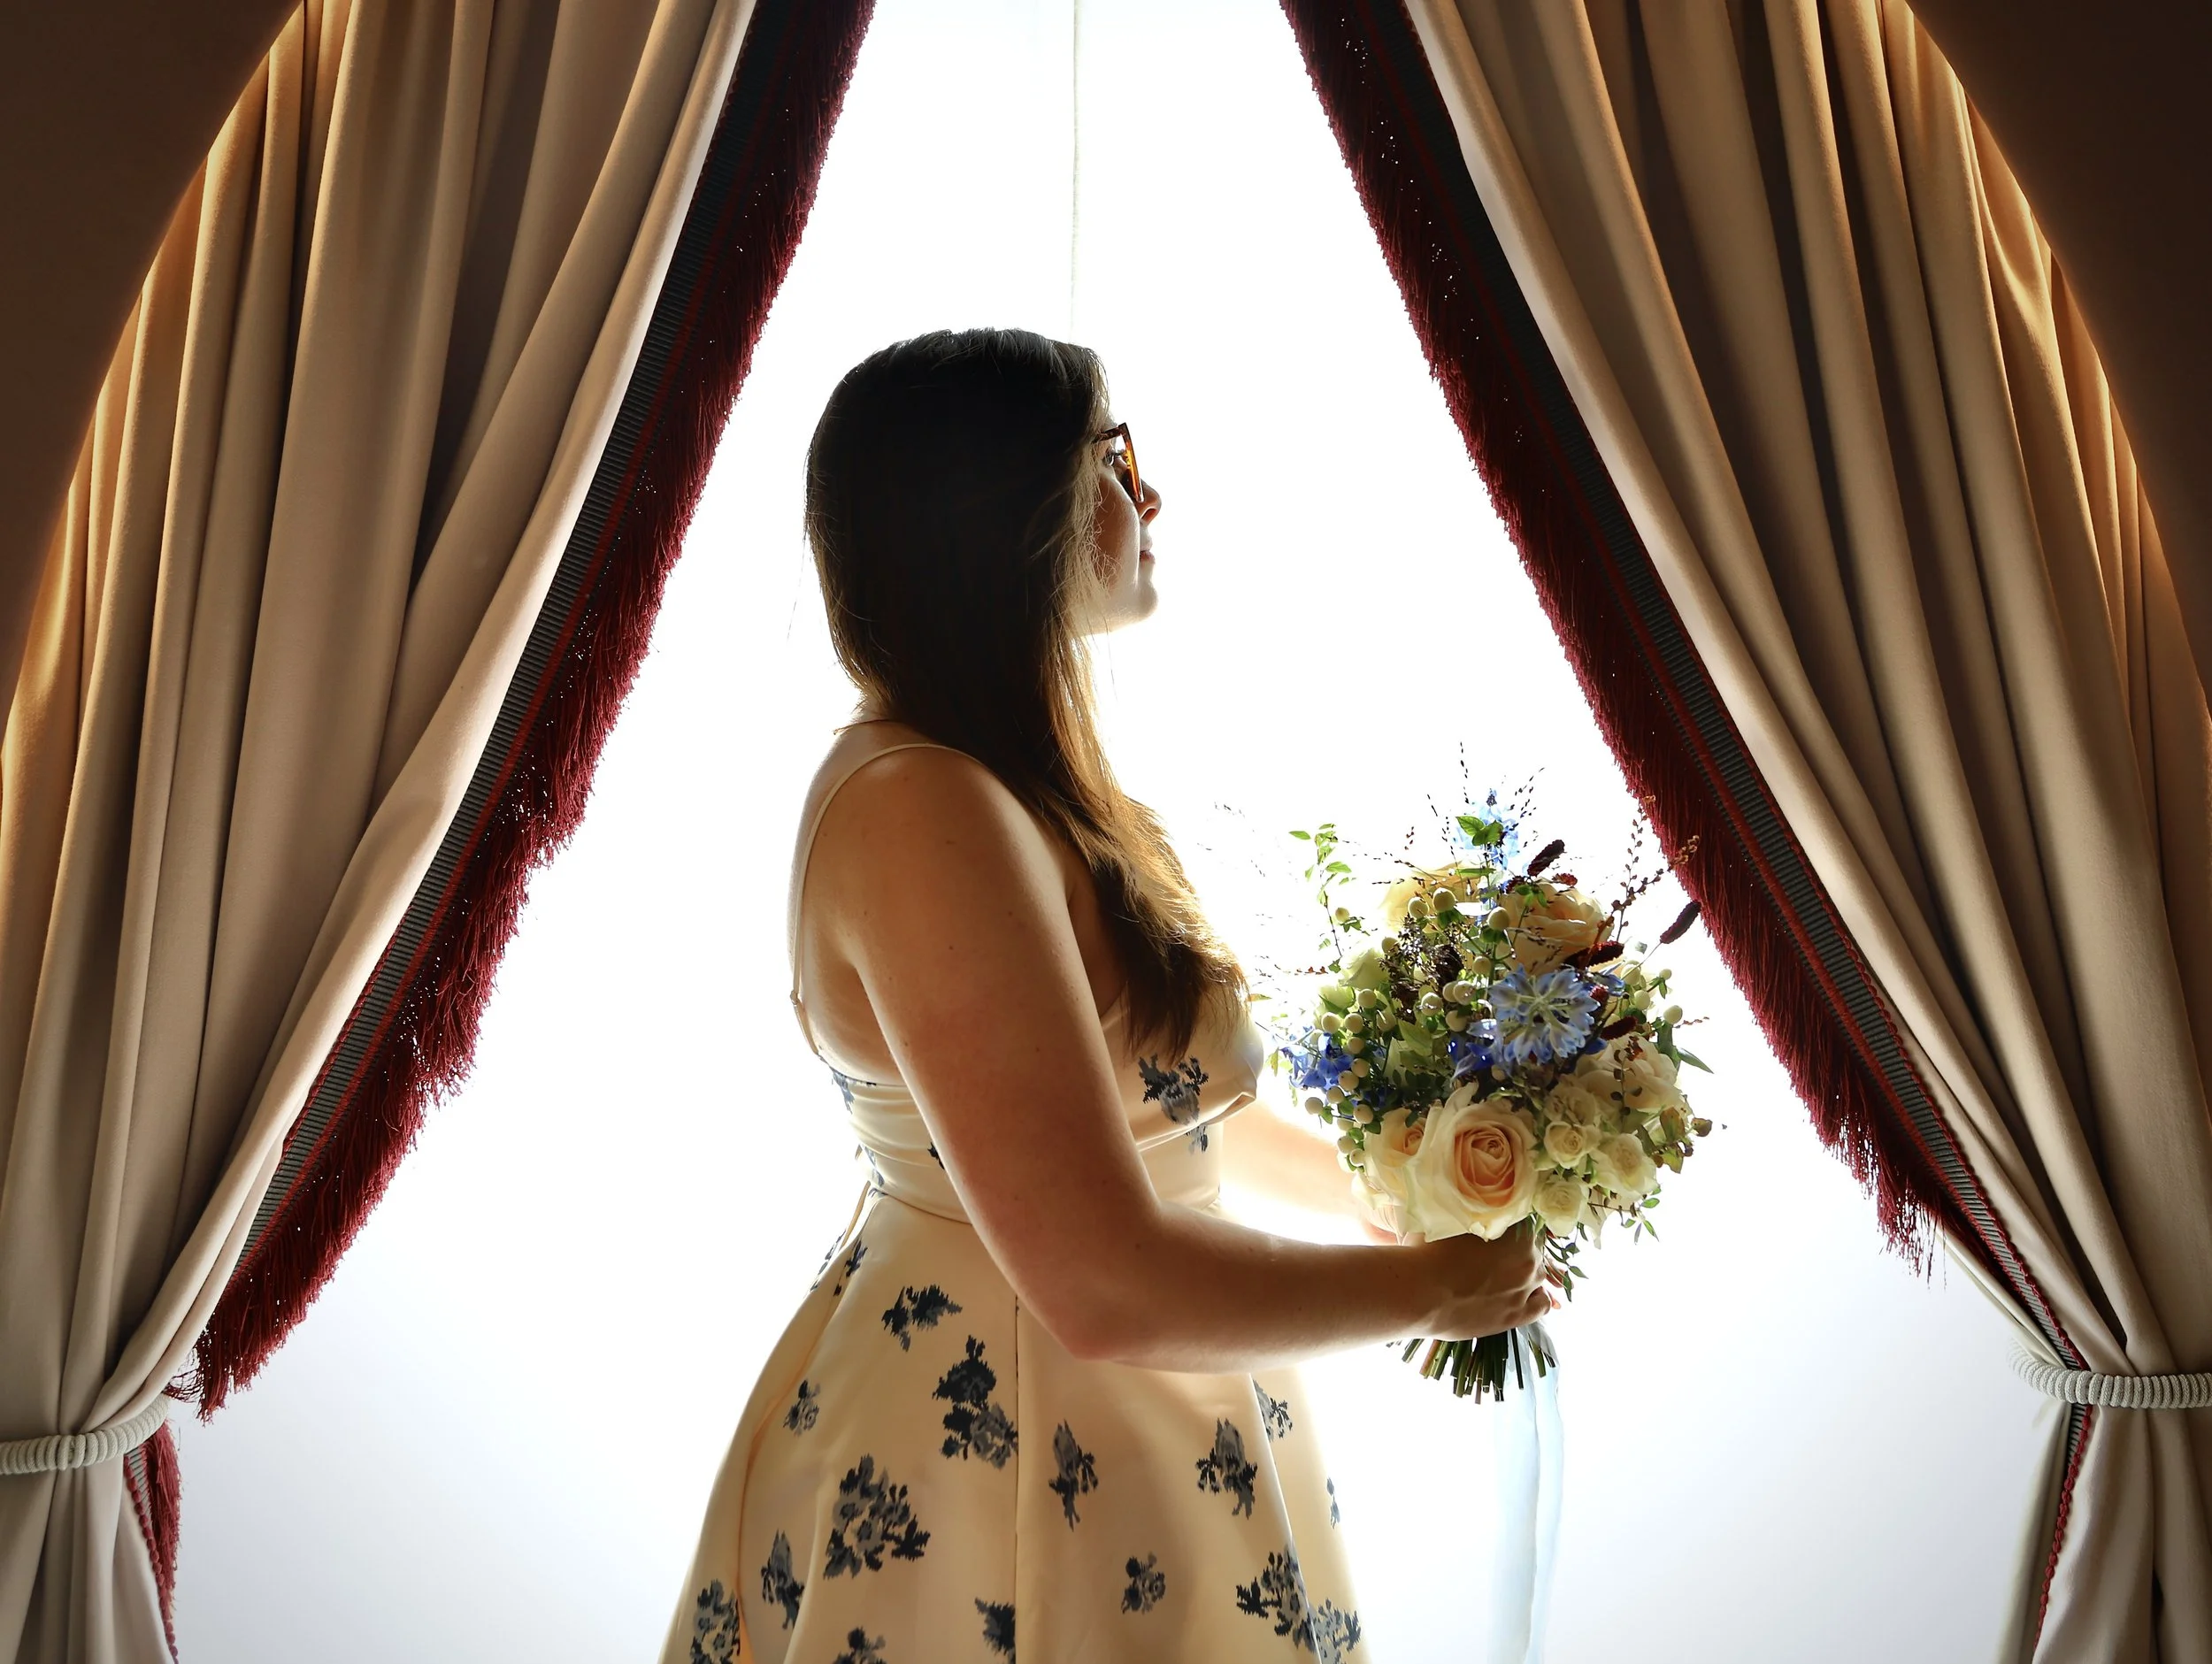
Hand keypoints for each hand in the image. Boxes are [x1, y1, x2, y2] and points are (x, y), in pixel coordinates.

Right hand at [1415, 1220, 1551, 1338]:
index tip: (1493, 1227)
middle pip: (1532, 1248)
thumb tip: (1467, 1205)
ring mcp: (1524, 1289)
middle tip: (1489, 1252)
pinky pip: (1541, 1305)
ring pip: (1538, 1275)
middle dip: (1515, 1248)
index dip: (1509, 1223)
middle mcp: (1528, 1259)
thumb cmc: (1429, 1251)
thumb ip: (1468, 1212)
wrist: (1420, 1293)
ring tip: (1500, 1274)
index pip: (1525, 1220)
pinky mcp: (1516, 1316)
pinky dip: (1535, 1297)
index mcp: (1517, 1230)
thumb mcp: (1448, 1219)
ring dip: (1524, 1271)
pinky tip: (1520, 1294)